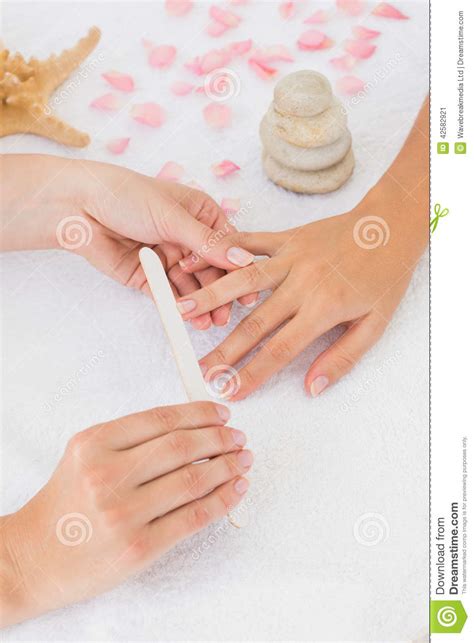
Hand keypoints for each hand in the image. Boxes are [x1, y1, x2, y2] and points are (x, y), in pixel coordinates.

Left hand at [0, 155, 255, 327]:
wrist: (78, 207)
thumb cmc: (127, 196)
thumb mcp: (174, 217)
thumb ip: (208, 243)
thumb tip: (244, 260)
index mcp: (200, 214)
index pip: (227, 244)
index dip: (239, 267)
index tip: (251, 289)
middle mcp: (187, 237)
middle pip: (212, 270)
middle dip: (222, 292)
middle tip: (230, 313)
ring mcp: (168, 258)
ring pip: (193, 286)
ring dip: (203, 303)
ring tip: (213, 322)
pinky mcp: (149, 277)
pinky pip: (169, 295)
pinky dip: (180, 307)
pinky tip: (191, 318)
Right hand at [0, 402, 251, 625]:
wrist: (34, 556)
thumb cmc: (66, 503)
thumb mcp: (86, 454)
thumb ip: (131, 438)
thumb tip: (193, 427)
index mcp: (94, 443)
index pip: (161, 419)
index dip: (200, 414)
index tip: (222, 414)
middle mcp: (107, 475)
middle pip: (182, 447)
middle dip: (220, 438)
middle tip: (238, 436)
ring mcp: (124, 514)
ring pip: (193, 480)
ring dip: (228, 466)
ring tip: (243, 459)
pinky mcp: (139, 548)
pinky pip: (193, 518)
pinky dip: (223, 500)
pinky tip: (237, 488)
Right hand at [176, 98, 428, 398]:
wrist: (391, 226)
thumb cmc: (385, 277)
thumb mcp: (376, 325)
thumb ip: (342, 358)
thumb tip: (312, 388)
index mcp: (324, 308)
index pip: (281, 349)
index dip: (252, 374)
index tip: (229, 391)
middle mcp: (302, 283)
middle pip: (255, 323)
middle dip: (224, 350)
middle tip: (198, 370)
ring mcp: (291, 257)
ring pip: (243, 281)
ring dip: (211, 297)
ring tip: (181, 312)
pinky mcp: (286, 237)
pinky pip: (249, 243)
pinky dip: (222, 251)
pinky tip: (196, 257)